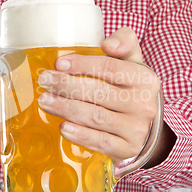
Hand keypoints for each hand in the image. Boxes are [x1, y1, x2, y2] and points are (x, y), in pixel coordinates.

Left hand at [37, 27, 160, 162]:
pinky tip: (63, 128)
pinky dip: (81, 136)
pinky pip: (102, 142)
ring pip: (96, 117)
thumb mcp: (133, 63)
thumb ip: (124, 42)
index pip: (110, 68)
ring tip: (45, 101)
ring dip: (67, 109)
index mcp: (145, 80)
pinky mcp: (128, 150)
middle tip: (44, 81)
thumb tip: (108, 44)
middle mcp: (143, 104)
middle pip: (99, 93)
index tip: (59, 63)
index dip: (83, 65)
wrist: (147, 128)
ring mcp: (136, 129)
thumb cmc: (130, 89)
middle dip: (67, 86)